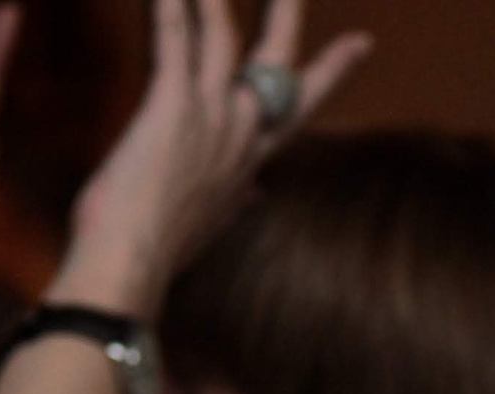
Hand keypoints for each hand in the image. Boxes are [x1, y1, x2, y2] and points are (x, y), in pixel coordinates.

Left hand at [58, 0, 371, 317]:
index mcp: (250, 157)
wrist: (133, 266)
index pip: (300, 105)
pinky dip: (172, 7)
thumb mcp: (212, 221)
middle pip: (278, 58)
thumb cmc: (160, 249)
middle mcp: (241, 131)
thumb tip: (254, 194)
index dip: (332, 71)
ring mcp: (211, 117)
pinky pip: (175, 40)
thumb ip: (235, 197)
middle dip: (286, 10)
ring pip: (225, 35)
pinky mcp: (171, 107)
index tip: (360, 42)